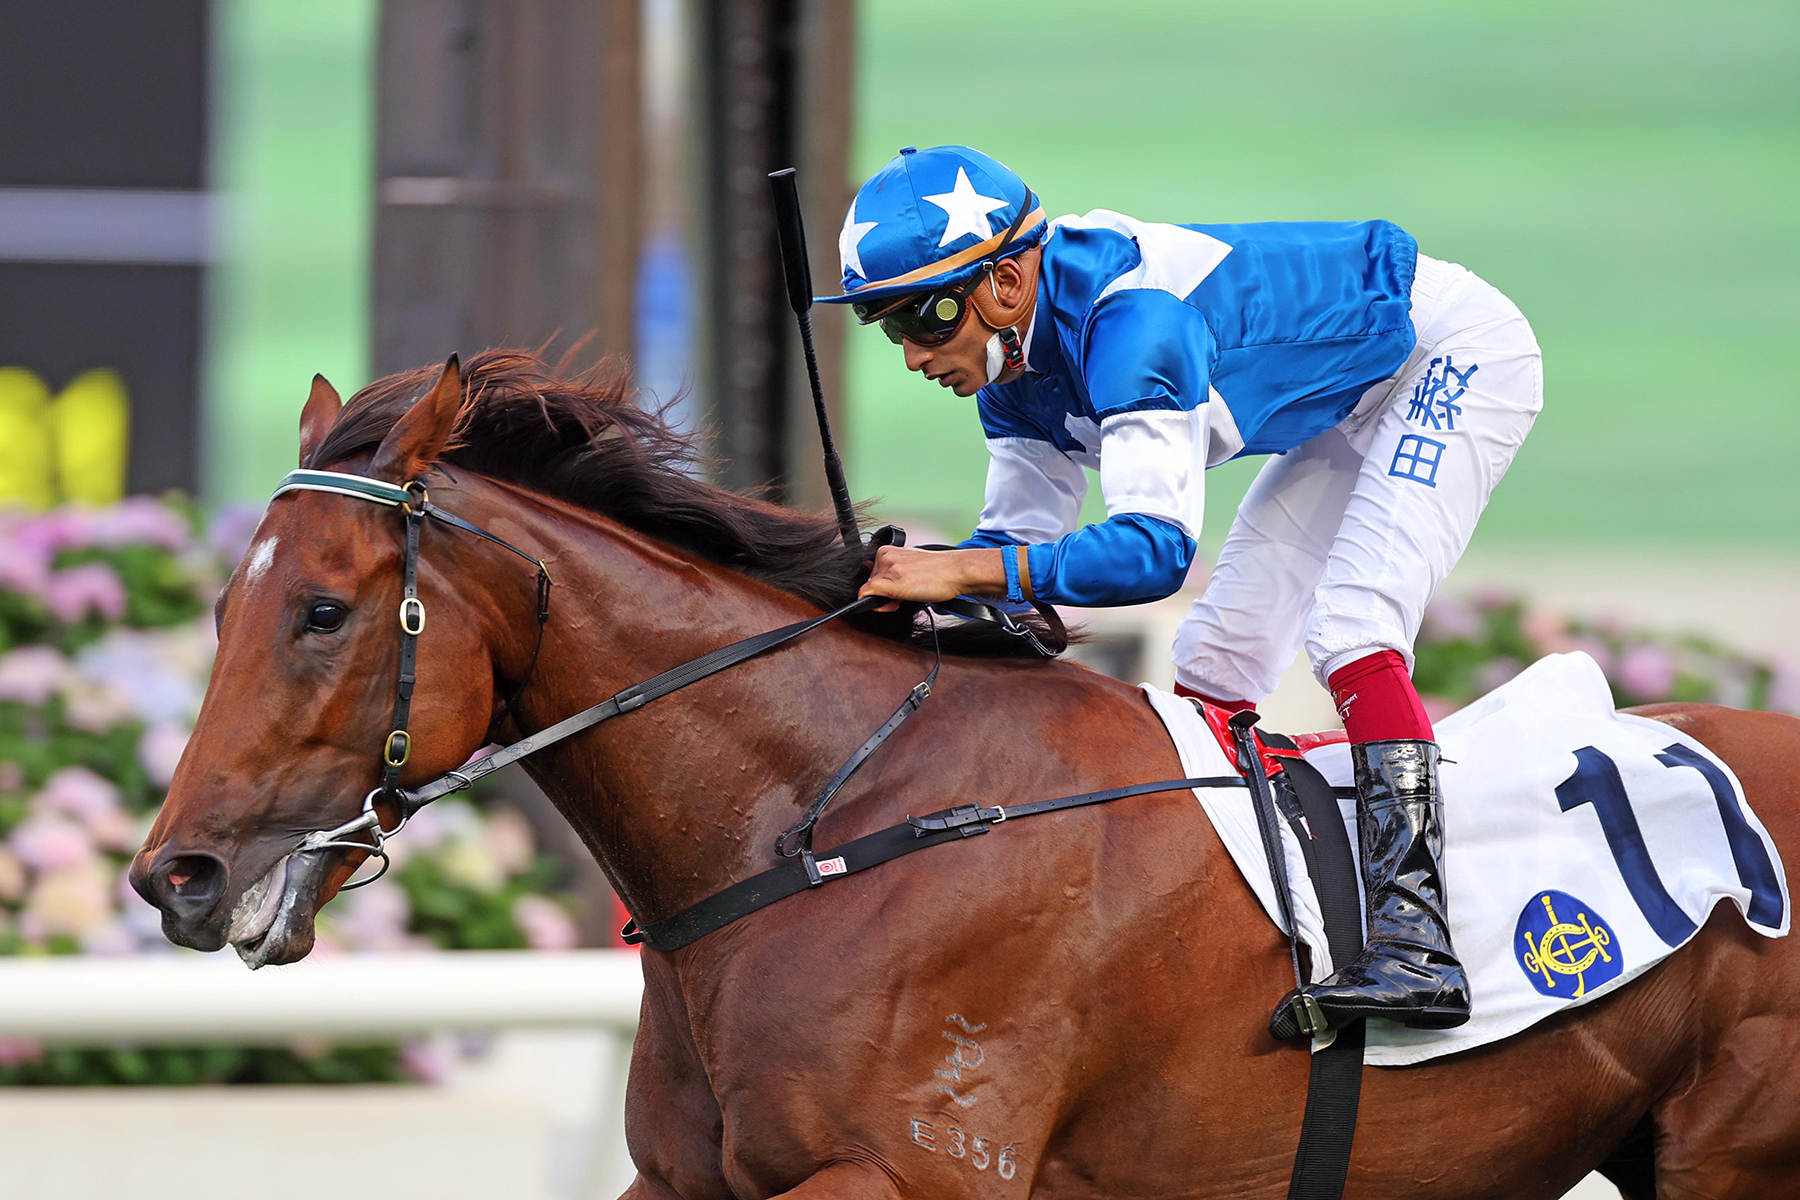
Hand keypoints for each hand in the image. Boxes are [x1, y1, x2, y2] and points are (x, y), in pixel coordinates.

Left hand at [858, 546, 1005, 610]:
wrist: (956, 571)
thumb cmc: (938, 572)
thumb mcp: (910, 565)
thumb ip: (891, 570)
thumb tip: (867, 580)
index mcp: (887, 551)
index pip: (871, 575)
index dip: (882, 589)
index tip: (897, 593)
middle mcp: (885, 556)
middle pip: (870, 583)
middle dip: (884, 594)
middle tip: (906, 594)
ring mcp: (887, 568)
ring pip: (870, 591)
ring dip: (885, 600)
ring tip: (908, 594)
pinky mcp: (891, 582)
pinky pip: (867, 594)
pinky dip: (876, 605)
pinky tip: (896, 603)